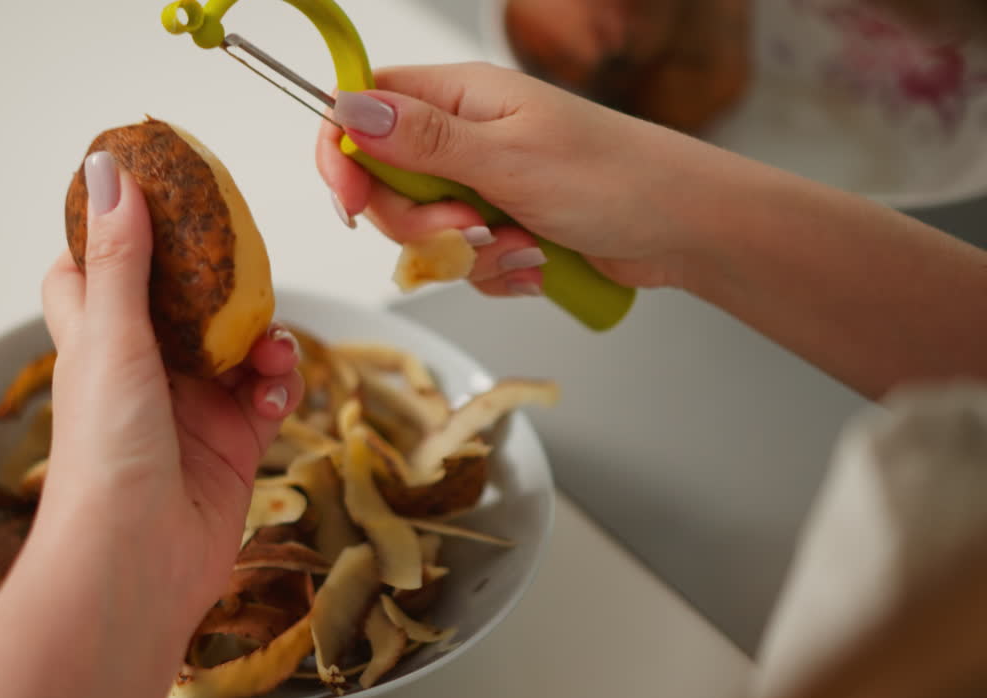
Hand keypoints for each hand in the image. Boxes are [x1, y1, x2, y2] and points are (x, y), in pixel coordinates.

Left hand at [41, 151, 303, 622]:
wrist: (135, 561)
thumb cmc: (105, 457)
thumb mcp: (112, 337)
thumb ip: (121, 257)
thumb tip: (108, 171)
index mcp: (96, 343)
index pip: (89, 275)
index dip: (111, 236)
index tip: (149, 198)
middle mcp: (141, 373)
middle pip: (180, 305)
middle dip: (218, 283)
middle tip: (247, 259)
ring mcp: (188, 410)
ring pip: (236, 349)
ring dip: (263, 338)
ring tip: (273, 347)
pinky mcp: (231, 447)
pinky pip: (266, 399)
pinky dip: (279, 387)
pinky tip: (276, 391)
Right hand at [317, 62, 715, 295]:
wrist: (683, 229)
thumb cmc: (613, 178)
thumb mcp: (507, 156)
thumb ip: (421, 139)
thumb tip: (345, 109)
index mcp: (460, 96)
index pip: (363, 106)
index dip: (342, 153)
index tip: (353, 202)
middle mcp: (464, 135)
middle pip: (386, 184)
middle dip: (419, 223)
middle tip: (469, 226)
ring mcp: (483, 183)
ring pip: (424, 232)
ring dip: (465, 254)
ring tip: (521, 245)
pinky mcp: (502, 227)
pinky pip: (461, 261)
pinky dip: (494, 271)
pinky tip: (535, 263)